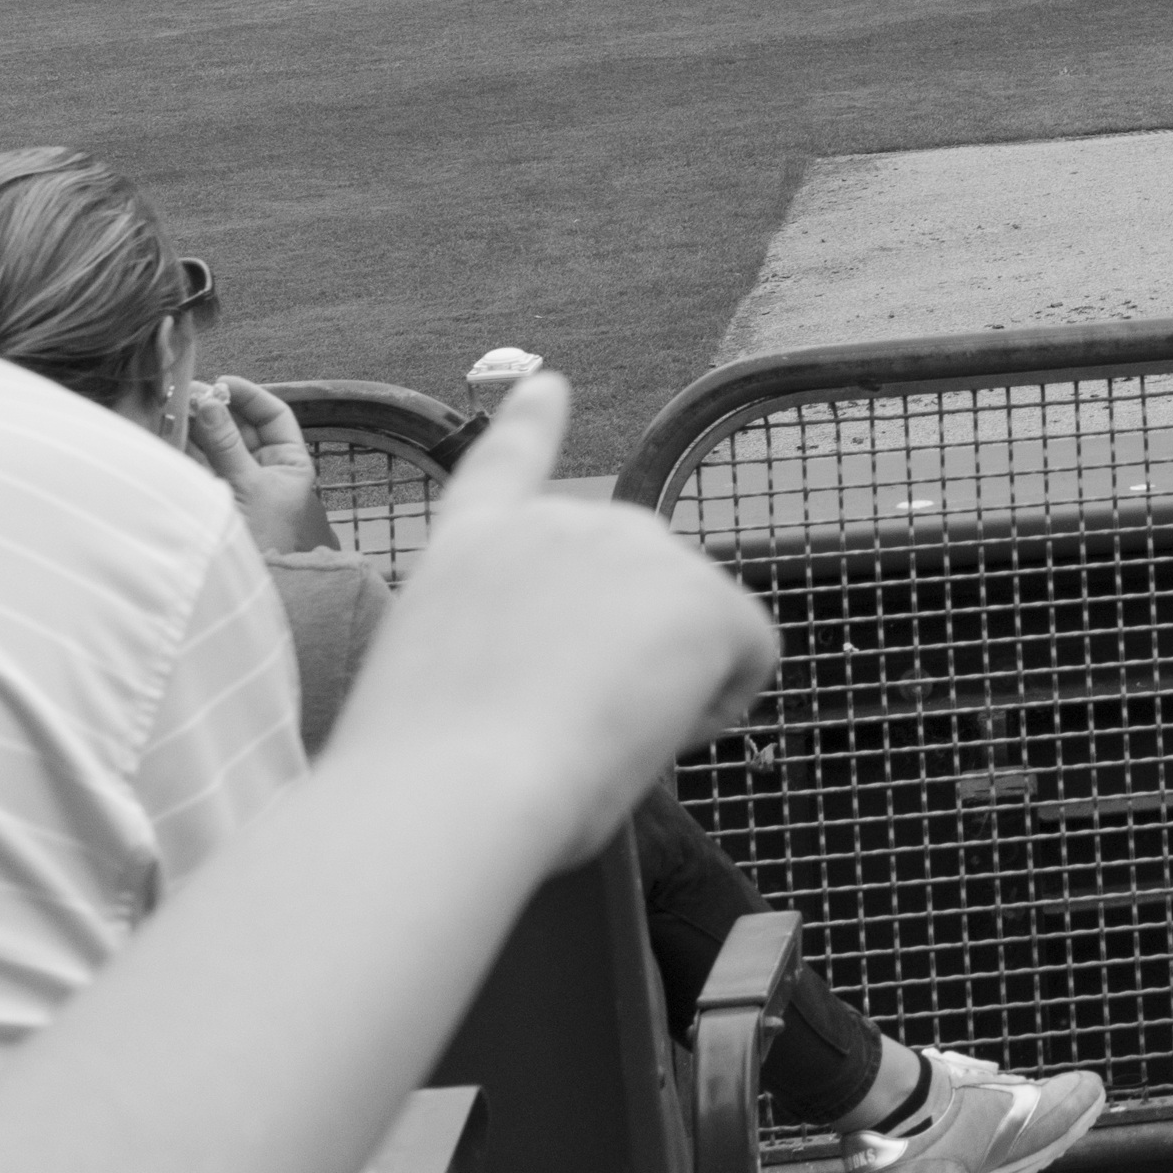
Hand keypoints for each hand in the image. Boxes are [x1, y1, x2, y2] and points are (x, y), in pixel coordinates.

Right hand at [185, 376, 334, 556]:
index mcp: (289, 463)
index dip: (250, 396)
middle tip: (189, 394)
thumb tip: (208, 401)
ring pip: (214, 442)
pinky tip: (169, 429)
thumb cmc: (259, 538)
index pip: (274, 416)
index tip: (222, 382)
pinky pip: (196, 461)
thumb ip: (224, 444)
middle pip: (239, 426)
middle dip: (216, 408)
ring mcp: (234, 480)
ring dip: (196, 424)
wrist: (240, 585)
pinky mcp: (208, 491)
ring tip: (174, 406)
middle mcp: (264, 468)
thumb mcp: (247, 485)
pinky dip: (183, 445)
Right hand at [320, 372, 777, 870]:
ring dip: (663, 685)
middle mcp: (559, 521)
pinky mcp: (703, 596)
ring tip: (587, 736)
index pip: (507, 460)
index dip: (531, 421)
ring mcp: (637, 545)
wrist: (449, 787)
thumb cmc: (425, 778)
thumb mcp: (439, 681)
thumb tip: (549, 688)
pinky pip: (747, 661)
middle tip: (557, 729)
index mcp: (472, 543)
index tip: (548, 384)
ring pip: (689, 629)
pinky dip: (718, 705)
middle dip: (622, 653)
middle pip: (634, 585)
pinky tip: (655, 733)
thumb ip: (500, 647)